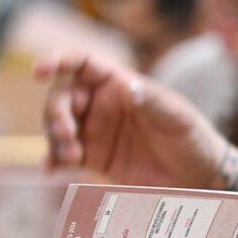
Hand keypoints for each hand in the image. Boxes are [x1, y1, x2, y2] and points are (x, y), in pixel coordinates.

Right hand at [36, 52, 235, 188]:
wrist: (197, 176)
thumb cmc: (191, 136)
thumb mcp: (177, 115)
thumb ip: (152, 100)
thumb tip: (126, 86)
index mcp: (119, 83)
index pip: (82, 64)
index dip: (59, 60)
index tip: (40, 70)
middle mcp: (102, 103)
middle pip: (62, 96)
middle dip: (56, 111)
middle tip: (67, 133)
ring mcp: (95, 131)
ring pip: (57, 125)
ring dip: (55, 138)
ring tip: (72, 157)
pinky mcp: (93, 158)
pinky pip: (63, 155)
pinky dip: (53, 159)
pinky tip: (51, 168)